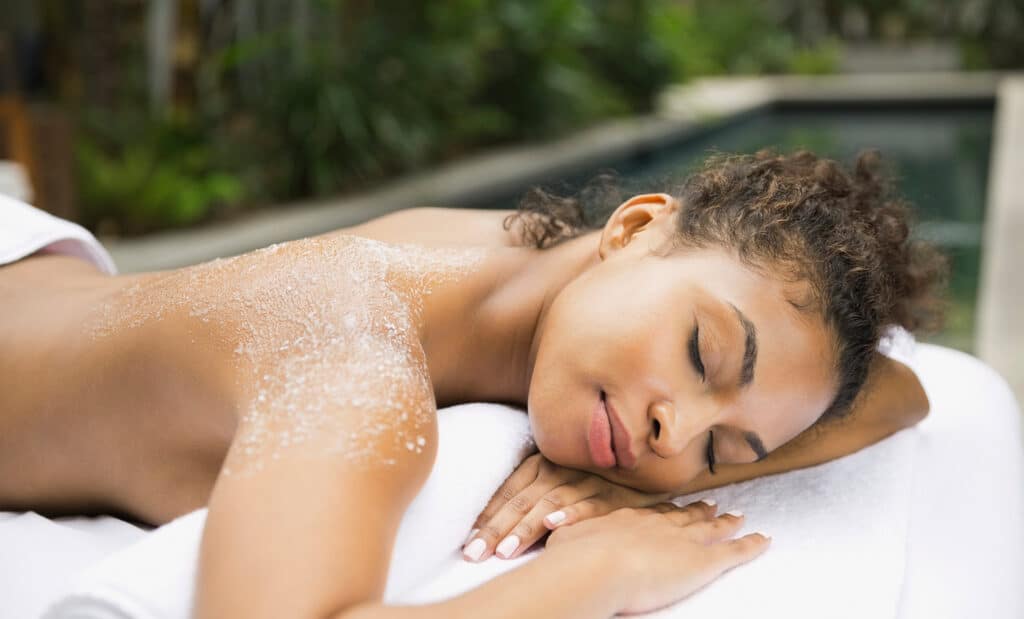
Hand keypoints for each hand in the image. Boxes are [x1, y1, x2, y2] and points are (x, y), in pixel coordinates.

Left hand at [462, 451, 675, 561]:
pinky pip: (591, 505)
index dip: (488, 516)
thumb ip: (531, 497)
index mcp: (544, 463)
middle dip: (497, 528)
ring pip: (551, 503)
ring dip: (527, 527)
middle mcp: (563, 468)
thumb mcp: (559, 481)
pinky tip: (555, 526)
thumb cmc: (596, 480)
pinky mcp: (615, 496)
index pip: (510, 491)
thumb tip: (490, 527)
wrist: (648, 467)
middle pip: (523, 500)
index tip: (468, 541)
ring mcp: (589, 480)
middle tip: (475, 554)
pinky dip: (572, 514)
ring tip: (506, 550)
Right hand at [546, 502, 769, 614]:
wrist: (596, 566)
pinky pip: (734, 551)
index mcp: (629, 520)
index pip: (654, 514)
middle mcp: (658, 524)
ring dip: (726, 522)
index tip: (677, 505)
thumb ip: (568, 533)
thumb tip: (550, 524)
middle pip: (684, 516)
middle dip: (700, 511)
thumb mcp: (566, 537)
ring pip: (711, 528)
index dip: (667, 511)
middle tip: (713, 505)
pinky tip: (764, 539)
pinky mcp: (702, 561)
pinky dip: (751, 545)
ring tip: (738, 516)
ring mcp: (682, 540)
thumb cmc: (575, 556)